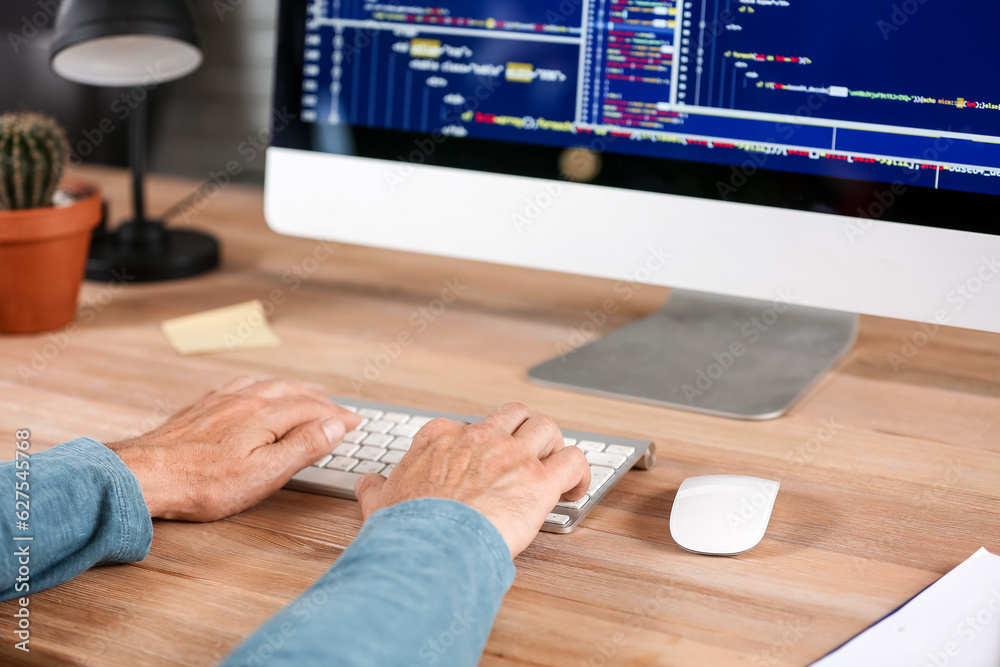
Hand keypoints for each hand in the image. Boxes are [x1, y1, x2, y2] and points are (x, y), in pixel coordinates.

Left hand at [107, 377, 360, 520]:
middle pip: (293, 391)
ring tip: (305, 395)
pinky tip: (255, 392)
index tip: (354, 422)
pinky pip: (241, 386)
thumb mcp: (265, 474)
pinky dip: (261, 387)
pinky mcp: (202, 408)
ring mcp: (221, 400)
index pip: (313, 409)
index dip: (337, 415)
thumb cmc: (202, 483)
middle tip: (337, 410)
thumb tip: (334, 425)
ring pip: (267, 385)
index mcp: (266, 414)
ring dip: (293, 389)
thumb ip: (302, 446)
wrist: (145, 475)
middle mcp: (245, 399)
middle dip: (320, 399)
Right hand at [354, 403, 589, 556]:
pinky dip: (579, 472)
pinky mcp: (539, 479)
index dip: (482, 443)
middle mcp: (479, 438)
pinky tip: (574, 489)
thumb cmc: (407, 528)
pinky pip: (573, 459)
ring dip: (554, 445)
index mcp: (441, 438)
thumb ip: (377, 489)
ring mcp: (511, 455)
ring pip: (546, 427)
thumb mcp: (380, 502)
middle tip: (528, 456)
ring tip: (555, 469)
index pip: (468, 425)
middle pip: (514, 415)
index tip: (486, 463)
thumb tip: (369, 484)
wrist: (428, 546)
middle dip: (524, 432)